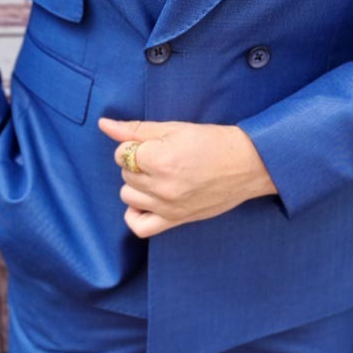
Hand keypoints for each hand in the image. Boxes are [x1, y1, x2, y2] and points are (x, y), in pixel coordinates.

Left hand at [97, 116, 277, 237]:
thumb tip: (104, 125)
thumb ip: (136, 129)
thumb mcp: (175, 128)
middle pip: (124, 175)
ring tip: (157, 176)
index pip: (122, 154)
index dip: (134, 146)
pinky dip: (136, 215)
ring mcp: (168, 207)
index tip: (152, 144)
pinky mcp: (176, 220)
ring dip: (136, 185)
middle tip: (160, 157)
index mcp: (160, 159)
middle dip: (136, 163)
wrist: (247, 165)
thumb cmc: (214, 142)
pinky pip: (140, 227)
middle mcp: (161, 186)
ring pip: (128, 197)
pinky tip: (146, 201)